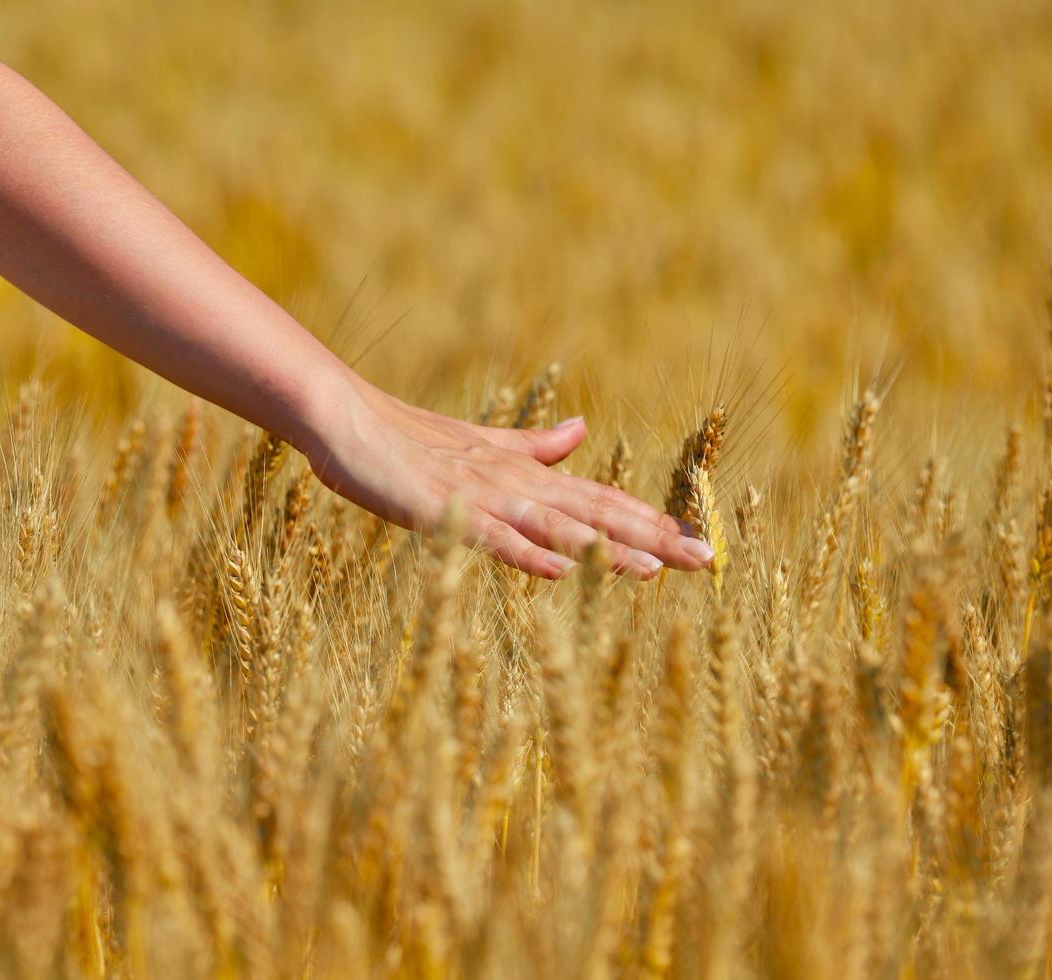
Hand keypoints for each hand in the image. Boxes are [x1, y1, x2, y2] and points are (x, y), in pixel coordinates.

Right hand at [296, 380, 715, 579]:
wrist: (346, 418)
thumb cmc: (406, 437)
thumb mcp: (481, 444)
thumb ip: (533, 446)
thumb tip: (582, 431)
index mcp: (524, 473)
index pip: (600, 500)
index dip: (650, 521)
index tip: (698, 540)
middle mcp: (514, 482)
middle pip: (594, 512)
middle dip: (651, 537)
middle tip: (705, 559)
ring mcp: (480, 497)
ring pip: (555, 525)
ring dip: (605, 548)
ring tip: (654, 570)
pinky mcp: (443, 510)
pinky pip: (493, 537)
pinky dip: (528, 553)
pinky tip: (561, 571)